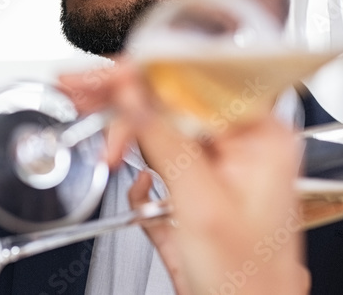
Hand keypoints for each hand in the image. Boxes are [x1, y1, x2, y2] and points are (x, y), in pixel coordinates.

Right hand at [60, 65, 310, 294]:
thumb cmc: (248, 283)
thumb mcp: (201, 205)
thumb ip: (164, 140)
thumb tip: (133, 90)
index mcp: (261, 138)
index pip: (201, 81)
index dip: (151, 69)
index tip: (112, 70)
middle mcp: (243, 147)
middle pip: (176, 102)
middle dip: (126, 98)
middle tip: (81, 88)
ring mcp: (220, 170)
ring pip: (165, 132)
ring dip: (129, 136)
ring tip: (97, 133)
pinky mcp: (198, 194)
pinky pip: (163, 167)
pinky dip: (143, 178)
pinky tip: (140, 190)